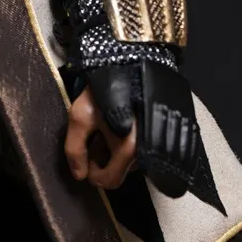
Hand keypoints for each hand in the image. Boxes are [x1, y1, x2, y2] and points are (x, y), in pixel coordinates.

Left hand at [66, 59, 199, 198]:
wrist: (134, 59)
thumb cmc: (104, 88)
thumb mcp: (80, 116)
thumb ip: (75, 150)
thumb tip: (79, 177)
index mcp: (129, 150)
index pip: (110, 181)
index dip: (93, 175)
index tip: (86, 159)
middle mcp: (149, 150)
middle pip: (122, 171)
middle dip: (104, 160)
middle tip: (95, 138)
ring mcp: (159, 141)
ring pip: (133, 159)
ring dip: (117, 150)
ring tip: (107, 127)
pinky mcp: (166, 130)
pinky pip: (144, 146)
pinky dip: (130, 141)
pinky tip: (120, 123)